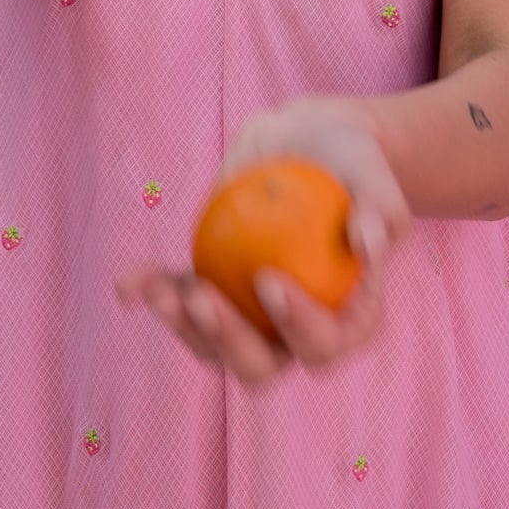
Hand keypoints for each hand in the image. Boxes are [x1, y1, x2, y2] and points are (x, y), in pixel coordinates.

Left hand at [117, 98, 412, 387]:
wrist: (311, 143)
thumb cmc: (355, 164)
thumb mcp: (377, 180)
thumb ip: (381, 214)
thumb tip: (366, 245)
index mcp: (346, 322)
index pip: (324, 345)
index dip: (297, 328)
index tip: (269, 280)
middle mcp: (294, 334)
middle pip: (260, 366)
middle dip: (226, 341)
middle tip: (202, 297)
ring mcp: (249, 318)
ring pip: (210, 344)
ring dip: (179, 323)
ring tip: (156, 290)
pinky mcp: (214, 291)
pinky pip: (180, 300)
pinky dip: (152, 292)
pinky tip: (127, 282)